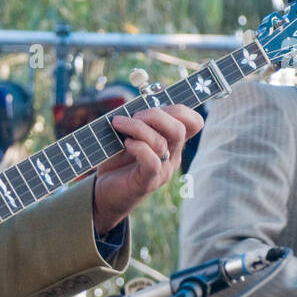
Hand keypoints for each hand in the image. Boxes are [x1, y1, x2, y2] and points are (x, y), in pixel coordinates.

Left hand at [93, 105, 202, 234]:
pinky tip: (126, 144)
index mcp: (172, 142)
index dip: (180, 109)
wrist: (103, 192)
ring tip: (118, 125)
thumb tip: (132, 104)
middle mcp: (172, 156)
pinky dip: (138, 148)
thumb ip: (136, 120)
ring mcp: (162, 171)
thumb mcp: (128, 135)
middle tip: (133, 116)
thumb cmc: (116, 160)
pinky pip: (152, 161)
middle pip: (179, 128)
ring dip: (137, 128)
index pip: (194, 122)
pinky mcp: (147, 182)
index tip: (155, 105)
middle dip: (154, 115)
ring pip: (162, 143)